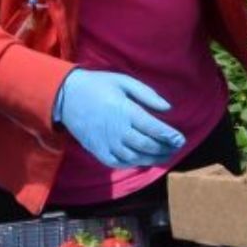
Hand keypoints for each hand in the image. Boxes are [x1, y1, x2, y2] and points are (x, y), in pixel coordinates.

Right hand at [53, 69, 185, 168]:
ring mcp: (107, 142)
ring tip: (164, 156)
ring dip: (152, 159)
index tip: (181, 139)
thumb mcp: (124, 81)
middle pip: (147, 145)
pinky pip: (117, 162)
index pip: (154, 128)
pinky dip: (132, 164)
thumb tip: (168, 108)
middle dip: (165, 149)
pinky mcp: (97, 150)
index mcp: (126, 112)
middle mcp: (118, 130)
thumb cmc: (98, 85)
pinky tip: (142, 161)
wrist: (66, 96)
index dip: (169, 136)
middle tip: (176, 148)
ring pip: (134, 157)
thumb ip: (147, 94)